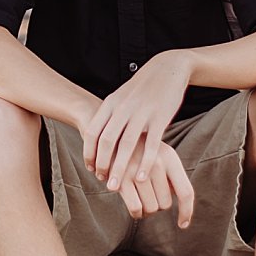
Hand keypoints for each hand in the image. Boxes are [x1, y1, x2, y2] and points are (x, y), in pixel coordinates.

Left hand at [78, 51, 188, 197]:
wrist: (167, 68)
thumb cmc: (141, 89)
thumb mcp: (120, 98)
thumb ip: (108, 118)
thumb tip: (95, 141)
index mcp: (110, 104)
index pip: (92, 132)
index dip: (89, 153)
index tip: (91, 170)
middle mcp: (123, 109)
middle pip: (106, 141)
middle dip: (102, 165)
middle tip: (103, 183)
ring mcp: (142, 113)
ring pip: (127, 145)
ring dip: (120, 168)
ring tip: (116, 187)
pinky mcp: (160, 118)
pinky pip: (151, 144)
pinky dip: (145, 162)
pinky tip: (142, 178)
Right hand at [114, 141, 195, 225]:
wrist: (110, 136)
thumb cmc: (140, 151)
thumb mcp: (159, 155)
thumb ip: (172, 175)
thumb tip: (184, 204)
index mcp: (170, 157)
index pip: (186, 192)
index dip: (186, 211)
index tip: (183, 225)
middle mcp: (156, 163)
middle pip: (166, 204)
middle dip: (158, 205)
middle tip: (148, 195)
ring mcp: (138, 171)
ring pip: (151, 208)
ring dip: (146, 210)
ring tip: (139, 197)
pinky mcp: (121, 179)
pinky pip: (136, 208)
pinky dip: (136, 213)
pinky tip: (132, 205)